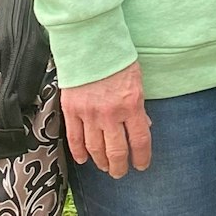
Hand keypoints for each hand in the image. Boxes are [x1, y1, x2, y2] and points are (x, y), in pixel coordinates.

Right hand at [60, 61, 150, 176]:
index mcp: (132, 105)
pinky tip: (84, 160)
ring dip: (101, 162)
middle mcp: (111, 113)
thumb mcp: (137, 82)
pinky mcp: (71, 110)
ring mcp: (89, 114)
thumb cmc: (117, 60)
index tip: (141, 166)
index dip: (142, 157)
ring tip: (105, 167)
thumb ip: (139, 107)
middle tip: (120, 172)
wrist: (90, 45)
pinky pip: (75, 139)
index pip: (140, 140)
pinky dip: (79, 152)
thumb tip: (144, 127)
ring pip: (95, 148)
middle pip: (116, 151)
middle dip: (119, 166)